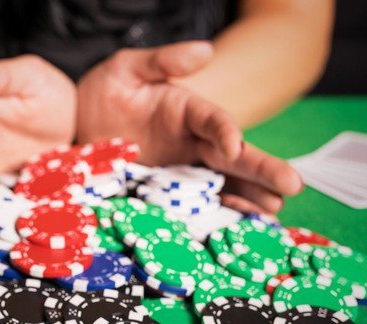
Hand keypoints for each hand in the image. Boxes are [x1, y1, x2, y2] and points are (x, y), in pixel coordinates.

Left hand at [77, 42, 301, 214]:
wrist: (74, 128)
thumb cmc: (106, 92)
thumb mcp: (128, 68)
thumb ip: (163, 60)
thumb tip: (204, 51)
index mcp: (188, 111)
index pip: (214, 120)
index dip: (225, 132)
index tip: (233, 147)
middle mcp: (193, 143)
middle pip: (233, 158)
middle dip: (262, 171)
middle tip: (292, 186)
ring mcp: (183, 172)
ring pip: (223, 186)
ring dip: (248, 200)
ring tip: (273, 212)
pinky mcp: (167, 197)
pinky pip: (197, 209)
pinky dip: (218, 219)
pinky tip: (240, 230)